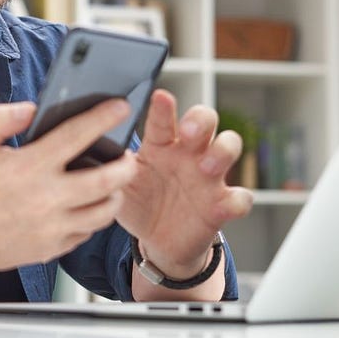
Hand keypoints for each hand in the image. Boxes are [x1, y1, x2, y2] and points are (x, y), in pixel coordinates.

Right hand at [0, 99, 138, 274]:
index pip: (77, 136)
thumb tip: (32, 108)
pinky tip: (86, 205)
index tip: (119, 107)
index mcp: (28, 166)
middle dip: (126, 165)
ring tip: (112, 182)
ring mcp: (50, 227)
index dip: (103, 118)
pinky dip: (92, 217)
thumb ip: (1, 118)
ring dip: (114, 194)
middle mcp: (45, 198)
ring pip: (103, 211)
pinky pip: (85, 232)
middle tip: (128, 155)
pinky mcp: (50, 248)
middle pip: (107, 181)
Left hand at [116, 89, 253, 278]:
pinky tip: (226, 204)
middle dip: (201, 120)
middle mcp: (188, 153)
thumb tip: (97, 148)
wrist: (156, 241)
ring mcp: (208, 177)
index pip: (163, 120)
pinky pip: (241, 197)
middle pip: (205, 120)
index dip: (163, 108)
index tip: (160, 96)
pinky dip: (238, 199)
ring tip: (207, 166)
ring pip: (228, 147)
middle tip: (188, 131)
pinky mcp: (222, 204)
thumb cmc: (138, 203)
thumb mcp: (120, 185)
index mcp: (160, 145)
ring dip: (222, 152)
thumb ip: (112, 167)